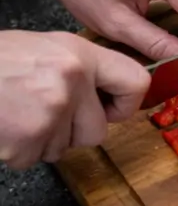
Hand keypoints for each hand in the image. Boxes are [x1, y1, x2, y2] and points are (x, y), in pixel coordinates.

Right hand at [0, 31, 148, 168]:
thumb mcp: (39, 49)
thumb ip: (77, 71)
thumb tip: (106, 98)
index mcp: (77, 54)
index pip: (135, 81)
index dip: (126, 103)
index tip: (111, 109)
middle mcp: (70, 80)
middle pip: (98, 130)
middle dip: (72, 131)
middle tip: (38, 110)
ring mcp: (51, 110)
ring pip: (66, 147)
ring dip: (42, 139)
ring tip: (14, 112)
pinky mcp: (29, 137)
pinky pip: (37, 157)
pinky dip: (18, 150)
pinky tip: (3, 125)